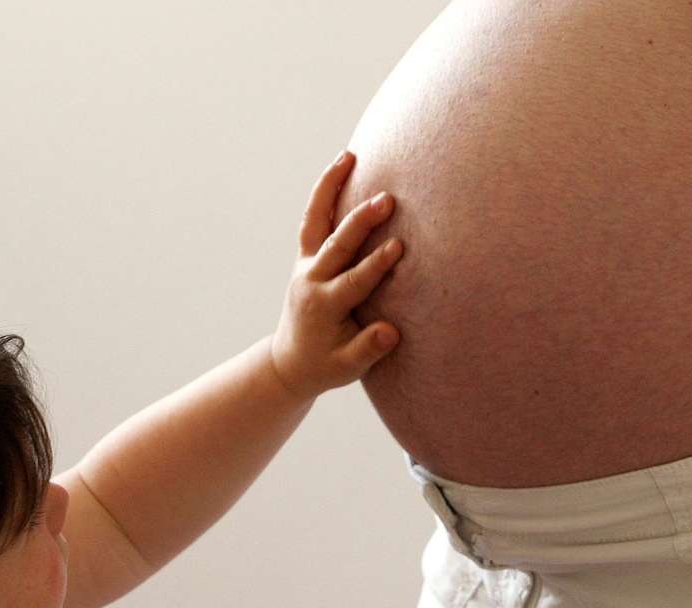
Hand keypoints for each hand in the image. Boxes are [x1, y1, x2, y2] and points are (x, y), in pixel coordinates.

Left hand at [268, 150, 403, 399]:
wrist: (292, 362)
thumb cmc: (326, 365)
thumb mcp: (347, 368)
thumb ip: (367, 349)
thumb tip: (389, 332)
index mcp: (323, 305)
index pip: (353, 281)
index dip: (376, 264)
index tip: (399, 247)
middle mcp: (311, 279)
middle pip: (336, 244)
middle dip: (361, 222)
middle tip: (386, 200)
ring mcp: (306, 264)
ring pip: (317, 220)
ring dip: (332, 188)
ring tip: (349, 156)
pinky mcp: (306, 256)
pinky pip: (314, 218)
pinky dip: (325, 191)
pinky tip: (342, 165)